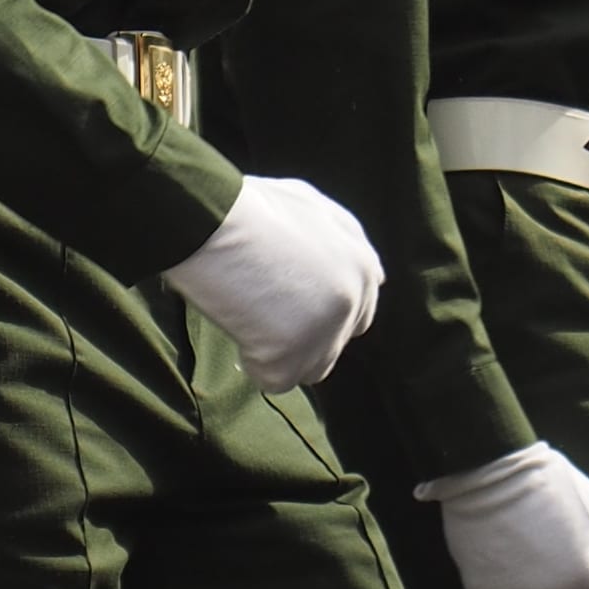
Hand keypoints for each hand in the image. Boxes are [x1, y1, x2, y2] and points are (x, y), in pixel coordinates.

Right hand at [164, 177, 384, 389]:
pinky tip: (240, 329)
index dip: (318, 312)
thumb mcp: (315, 208)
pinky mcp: (291, 358)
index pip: (357, 311)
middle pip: (334, 344)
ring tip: (251, 317)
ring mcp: (325, 332)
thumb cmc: (254, 211)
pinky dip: (255, 363)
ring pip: (311, 369)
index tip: (289, 305)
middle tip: (266, 312)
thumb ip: (345, 242)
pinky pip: (275, 380)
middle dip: (304, 337)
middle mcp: (353, 301)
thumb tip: (373, 275)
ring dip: (282, 353)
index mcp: (363, 266)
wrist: (215, 224)